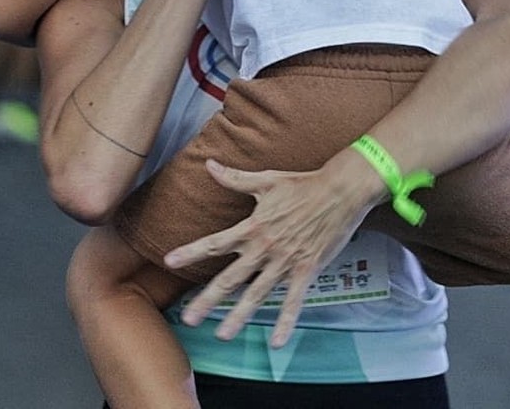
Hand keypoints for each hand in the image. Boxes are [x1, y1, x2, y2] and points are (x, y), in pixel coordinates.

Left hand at [163, 159, 376, 347]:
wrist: (340, 191)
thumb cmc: (303, 183)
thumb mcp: (267, 180)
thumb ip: (235, 178)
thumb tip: (209, 165)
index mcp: (252, 227)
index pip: (215, 243)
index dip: (191, 252)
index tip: (168, 262)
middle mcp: (264, 248)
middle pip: (230, 278)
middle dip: (208, 300)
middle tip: (189, 319)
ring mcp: (285, 262)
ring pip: (257, 294)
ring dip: (238, 316)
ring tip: (222, 335)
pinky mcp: (306, 270)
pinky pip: (293, 301)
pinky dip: (285, 322)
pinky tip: (277, 343)